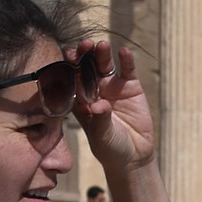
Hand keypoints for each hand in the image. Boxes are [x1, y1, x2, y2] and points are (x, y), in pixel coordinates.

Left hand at [73, 40, 156, 175]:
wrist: (134, 156)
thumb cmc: (110, 148)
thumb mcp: (102, 136)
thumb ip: (100, 119)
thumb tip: (98, 105)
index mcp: (80, 100)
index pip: (71, 79)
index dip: (69, 67)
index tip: (67, 58)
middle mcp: (94, 90)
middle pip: (87, 67)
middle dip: (84, 55)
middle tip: (84, 45)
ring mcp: (112, 86)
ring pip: (105, 65)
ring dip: (102, 53)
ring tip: (102, 45)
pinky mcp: (131, 87)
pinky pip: (128, 70)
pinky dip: (127, 60)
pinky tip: (124, 52)